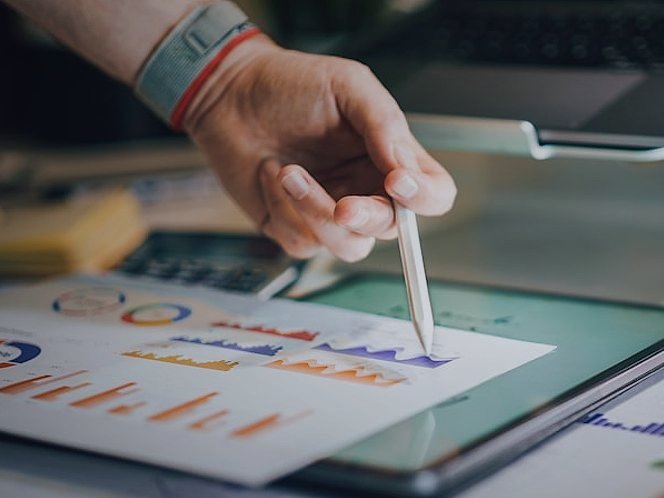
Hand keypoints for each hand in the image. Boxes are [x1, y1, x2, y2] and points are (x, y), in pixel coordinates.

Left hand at [181, 35, 455, 260]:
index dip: (425, 198)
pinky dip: (284, 210)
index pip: (433, 194)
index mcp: (391, 158)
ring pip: (349, 246)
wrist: (229, 93)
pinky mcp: (293, 226)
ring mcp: (331, 212)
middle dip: (366, 217)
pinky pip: (303, 243)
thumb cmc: (291, 84)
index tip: (399, 182)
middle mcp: (367, 189)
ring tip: (289, 172)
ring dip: (318, 213)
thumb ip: (385, 125)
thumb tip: (406, 171)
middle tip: (344, 205)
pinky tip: (271, 176)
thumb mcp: (348, 86)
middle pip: (393, 229)